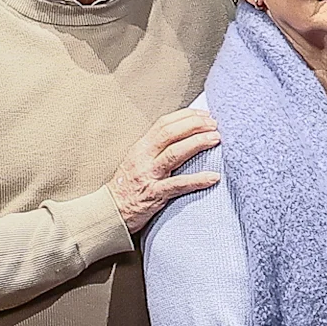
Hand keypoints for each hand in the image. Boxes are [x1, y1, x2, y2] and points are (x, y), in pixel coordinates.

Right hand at [110, 105, 223, 236]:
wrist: (111, 211)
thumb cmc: (128, 186)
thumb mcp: (138, 160)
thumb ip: (156, 148)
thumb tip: (182, 135)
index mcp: (141, 147)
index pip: (163, 123)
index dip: (185, 116)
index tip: (204, 114)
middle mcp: (144, 158)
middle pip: (169, 133)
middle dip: (194, 124)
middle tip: (214, 123)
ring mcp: (149, 175)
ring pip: (174, 154)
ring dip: (197, 143)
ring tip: (215, 138)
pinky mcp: (154, 194)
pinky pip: (178, 185)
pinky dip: (197, 180)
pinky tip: (213, 177)